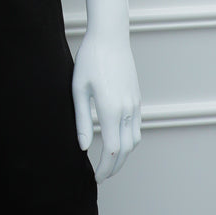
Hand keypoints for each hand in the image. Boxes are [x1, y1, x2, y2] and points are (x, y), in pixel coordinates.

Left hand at [72, 0, 141, 181]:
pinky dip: (129, 140)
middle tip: (100, 176)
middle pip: (126, 150)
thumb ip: (82, 121)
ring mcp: (135, 103)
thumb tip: (84, 147)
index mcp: (110, 109)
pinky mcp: (137, 98)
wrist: (110, 37)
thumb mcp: (78, 90)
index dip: (104, 168)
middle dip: (114, 167)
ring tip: (108, 163)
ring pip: (135, 140)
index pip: (112, 151)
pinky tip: (117, 142)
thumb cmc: (89, 60)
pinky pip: (136, 126)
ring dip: (124, 155)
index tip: (94, 177)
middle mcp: (127, 109)